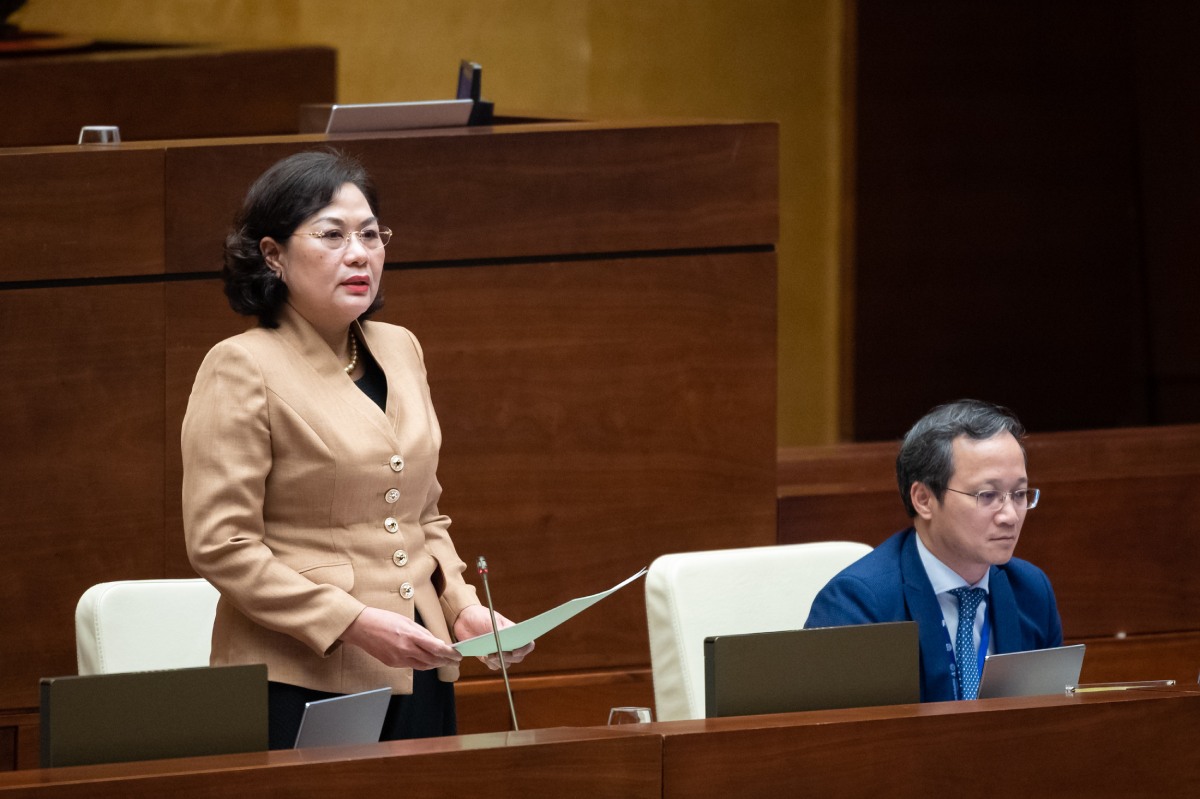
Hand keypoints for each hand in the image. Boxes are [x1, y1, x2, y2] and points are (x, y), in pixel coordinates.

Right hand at [341, 607, 462, 669]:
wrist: (361, 627)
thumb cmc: (383, 619)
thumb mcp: (406, 621)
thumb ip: (422, 633)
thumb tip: (436, 641)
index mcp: (410, 636)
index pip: (436, 648)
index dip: (449, 653)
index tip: (457, 655)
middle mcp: (405, 649)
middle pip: (432, 660)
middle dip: (446, 661)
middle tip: (455, 661)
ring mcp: (398, 658)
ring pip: (423, 665)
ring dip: (435, 664)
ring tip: (443, 661)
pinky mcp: (392, 663)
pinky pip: (411, 665)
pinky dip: (421, 663)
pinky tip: (425, 659)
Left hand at [454, 604, 535, 670]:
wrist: (465, 620)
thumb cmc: (481, 617)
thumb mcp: (492, 620)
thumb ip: (499, 630)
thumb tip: (506, 639)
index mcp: (514, 633)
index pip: (528, 644)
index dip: (525, 649)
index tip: (515, 651)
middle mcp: (510, 644)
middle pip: (518, 657)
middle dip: (509, 657)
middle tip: (498, 653)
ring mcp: (500, 652)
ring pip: (506, 664)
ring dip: (499, 661)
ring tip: (489, 654)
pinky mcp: (490, 658)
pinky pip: (494, 666)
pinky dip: (491, 663)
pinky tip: (484, 656)